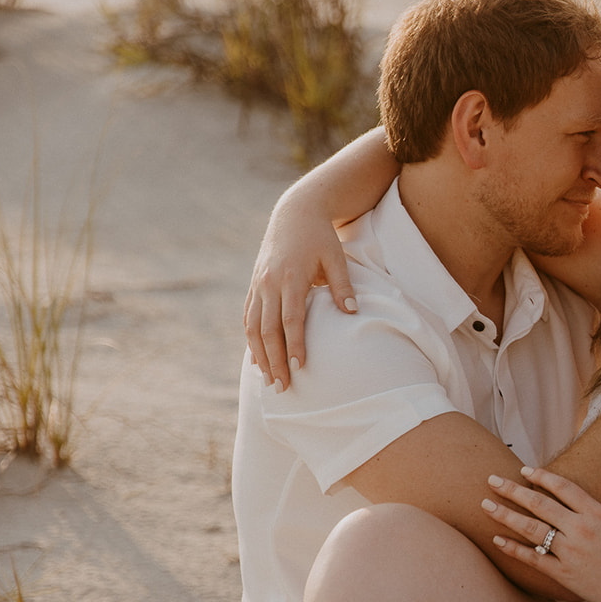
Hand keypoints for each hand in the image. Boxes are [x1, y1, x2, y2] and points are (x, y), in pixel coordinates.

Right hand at [244, 199, 356, 391]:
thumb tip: (352, 312)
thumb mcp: (336, 257)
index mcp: (290, 277)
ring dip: (259, 355)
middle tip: (281, 388)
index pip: (290, 319)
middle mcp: (269, 283)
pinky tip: (257, 358)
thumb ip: (342, 285)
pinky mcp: (254, 285)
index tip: (299, 367)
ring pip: (253, 326)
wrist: (295, 214)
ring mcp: (258, 285)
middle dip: (273, 360)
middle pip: (267, 329)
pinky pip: (248, 317)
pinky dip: (251, 339)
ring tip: (268, 380)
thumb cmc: (321, 237)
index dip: (293, 344)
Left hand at [484, 458, 600, 601]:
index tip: (523, 469)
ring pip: (532, 531)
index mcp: (597, 513)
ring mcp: (572, 554)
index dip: (541, 476)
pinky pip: (535, 560)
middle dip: (512, 490)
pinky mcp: (567, 576)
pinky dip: (514, 550)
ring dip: (506, 516)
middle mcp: (581, 530)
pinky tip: (497, 540)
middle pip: (539, 505)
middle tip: (491, 479)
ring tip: (485, 505)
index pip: (563, 488)